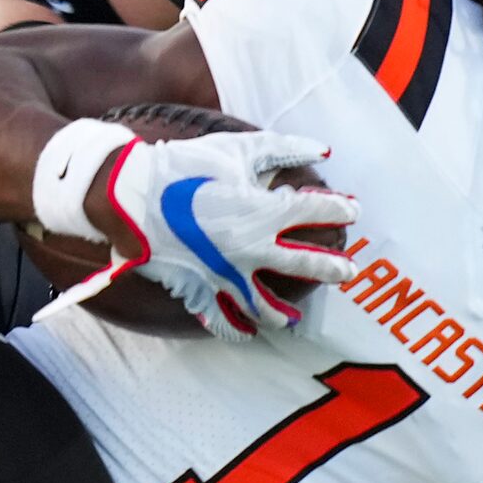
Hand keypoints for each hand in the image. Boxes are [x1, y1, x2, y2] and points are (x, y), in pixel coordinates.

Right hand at [84, 131, 356, 337]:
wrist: (131, 196)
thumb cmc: (184, 168)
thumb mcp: (237, 149)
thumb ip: (283, 148)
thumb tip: (322, 148)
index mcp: (264, 212)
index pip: (316, 212)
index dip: (339, 209)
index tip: (351, 211)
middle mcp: (252, 250)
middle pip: (306, 265)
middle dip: (332, 268)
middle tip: (347, 272)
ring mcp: (226, 275)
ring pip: (264, 305)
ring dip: (282, 314)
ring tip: (291, 321)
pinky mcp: (199, 289)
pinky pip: (220, 319)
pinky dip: (234, 330)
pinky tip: (244, 334)